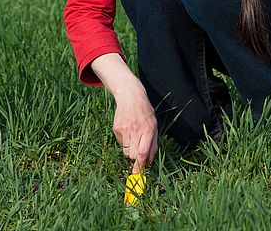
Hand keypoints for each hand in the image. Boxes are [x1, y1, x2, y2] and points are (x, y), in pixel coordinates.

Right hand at [90, 53, 158, 172]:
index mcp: (147, 130)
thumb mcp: (154, 126)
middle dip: (135, 158)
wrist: (130, 96)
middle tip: (138, 151)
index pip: (142, 152)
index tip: (138, 175)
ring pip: (125, 151)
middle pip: (132, 155)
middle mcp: (135, 130)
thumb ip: (153, 144)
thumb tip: (149, 162)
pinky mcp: (116, 128)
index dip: (140, 165)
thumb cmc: (145, 113)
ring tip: (134, 137)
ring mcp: (124, 129)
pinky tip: (128, 130)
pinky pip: (120, 143)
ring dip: (130, 149)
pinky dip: (124, 141)